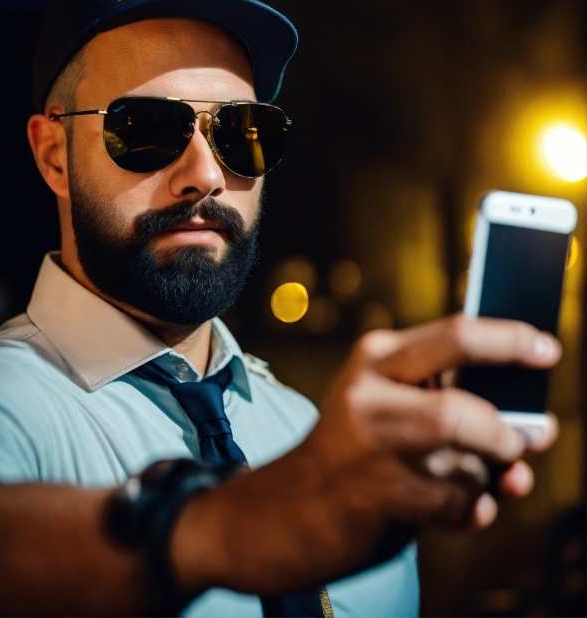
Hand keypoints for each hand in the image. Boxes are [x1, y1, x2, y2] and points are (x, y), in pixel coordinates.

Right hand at [311, 313, 558, 530]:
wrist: (297, 504)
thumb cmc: (360, 442)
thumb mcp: (389, 394)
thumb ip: (451, 391)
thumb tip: (534, 424)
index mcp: (377, 356)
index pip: (456, 335)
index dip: (510, 342)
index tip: (548, 350)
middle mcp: (370, 396)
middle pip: (458, 410)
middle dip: (502, 433)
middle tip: (520, 442)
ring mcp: (372, 449)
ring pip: (464, 464)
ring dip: (484, 477)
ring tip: (469, 478)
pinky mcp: (380, 497)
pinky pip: (457, 505)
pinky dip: (472, 509)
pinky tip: (452, 506)